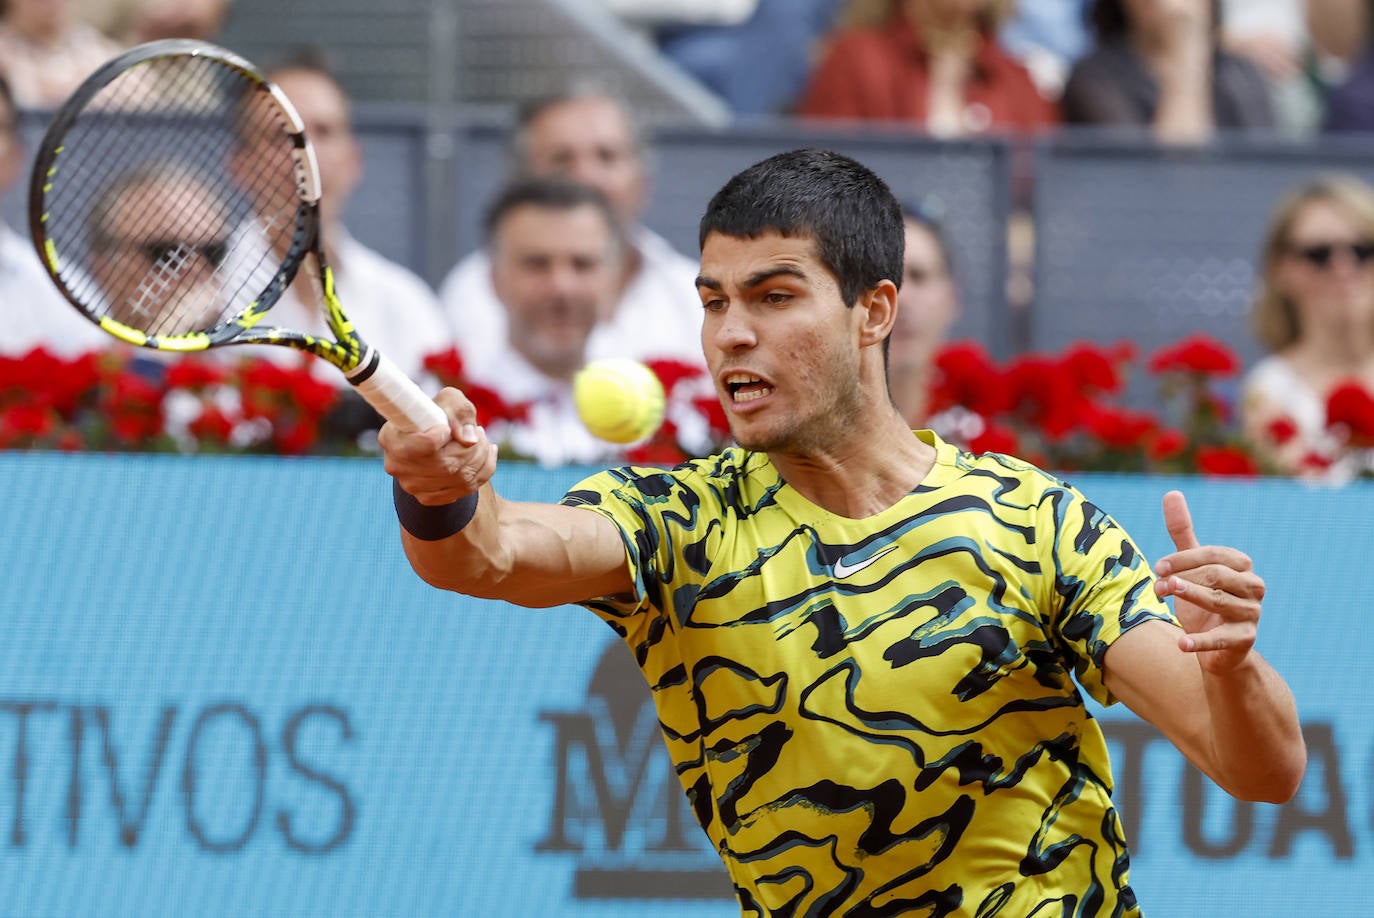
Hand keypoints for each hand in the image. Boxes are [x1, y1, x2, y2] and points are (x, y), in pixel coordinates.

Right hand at [379, 387, 497, 504]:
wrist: (435, 437)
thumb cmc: (439, 413)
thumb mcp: (449, 400)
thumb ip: (459, 412)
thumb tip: (469, 439)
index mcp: (392, 438)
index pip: (423, 445)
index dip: (442, 436)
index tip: (448, 428)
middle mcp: (397, 465)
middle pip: (447, 464)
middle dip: (472, 447)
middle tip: (478, 431)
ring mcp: (411, 486)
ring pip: (461, 478)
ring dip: (481, 457)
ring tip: (481, 440)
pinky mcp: (427, 498)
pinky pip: (466, 490)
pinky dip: (483, 471)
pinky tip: (484, 455)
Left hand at [1152, 490, 1263, 672]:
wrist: (1218, 648)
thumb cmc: (1202, 599)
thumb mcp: (1191, 565)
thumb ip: (1183, 532)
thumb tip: (1171, 492)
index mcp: (1241, 565)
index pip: (1213, 555)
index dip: (1184, 559)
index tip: (1158, 567)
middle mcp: (1253, 586)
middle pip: (1217, 575)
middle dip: (1184, 577)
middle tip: (1157, 585)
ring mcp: (1251, 613)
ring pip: (1220, 601)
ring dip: (1190, 597)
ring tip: (1165, 594)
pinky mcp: (1245, 639)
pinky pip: (1223, 639)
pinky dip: (1201, 641)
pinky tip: (1181, 644)